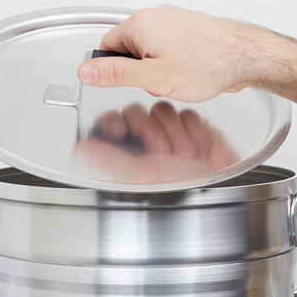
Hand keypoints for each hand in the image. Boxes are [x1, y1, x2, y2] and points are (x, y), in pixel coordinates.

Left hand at [73, 101, 236, 185]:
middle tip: (162, 151)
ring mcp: (168, 130)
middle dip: (152, 131)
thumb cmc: (179, 187)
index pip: (112, 122)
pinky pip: (187, 112)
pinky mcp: (190, 124)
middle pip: (136, 110)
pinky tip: (198, 148)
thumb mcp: (138, 174)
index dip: (115, 122)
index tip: (120, 129)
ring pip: (162, 108)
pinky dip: (194, 131)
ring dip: (175, 133)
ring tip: (183, 155)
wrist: (217, 184)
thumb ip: (109, 159)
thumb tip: (80, 151)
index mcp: (128, 151)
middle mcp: (145, 140)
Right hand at [78, 5, 266, 102]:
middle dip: (141, 74)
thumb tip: (86, 71)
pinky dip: (175, 68)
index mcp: (141, 25)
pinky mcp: (188, 32)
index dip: (113, 70)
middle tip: (159, 84)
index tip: (123, 83)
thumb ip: (116, 74)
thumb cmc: (206, 64)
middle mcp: (156, 17)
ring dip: (159, 73)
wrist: (243, 57)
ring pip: (151, 54)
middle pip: (130, 51)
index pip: (107, 46)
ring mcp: (174, 23)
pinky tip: (189, 76)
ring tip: (179, 80)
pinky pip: (170, 53)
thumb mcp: (152, 78)